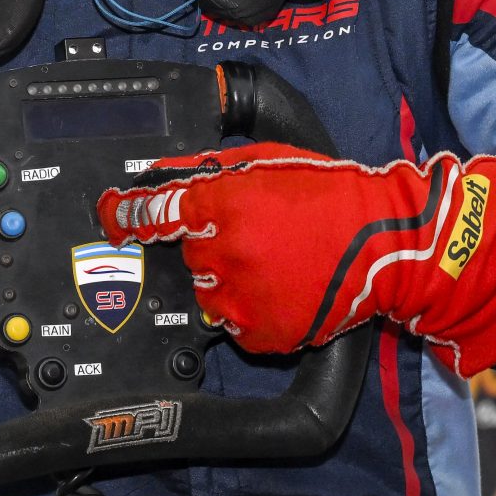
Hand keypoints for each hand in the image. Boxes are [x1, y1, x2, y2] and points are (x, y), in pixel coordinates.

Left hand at [97, 144, 495, 377]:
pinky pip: (234, 324)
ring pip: (206, 292)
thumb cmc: (332, 195)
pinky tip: (281, 287)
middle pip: (186, 255)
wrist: (386, 244)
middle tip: (253, 233)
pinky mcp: (261, 333)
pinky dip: (249, 309)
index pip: (152, 214)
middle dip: (208, 244)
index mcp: (222, 206)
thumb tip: (164, 175)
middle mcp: (223, 254)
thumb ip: (210, 169)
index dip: (123, 214)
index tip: (109, 215)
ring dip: (227, 278)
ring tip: (273, 261)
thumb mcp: (267, 162)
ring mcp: (241, 299)